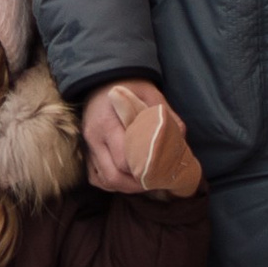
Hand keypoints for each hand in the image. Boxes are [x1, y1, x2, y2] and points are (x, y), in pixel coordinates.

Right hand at [92, 81, 200, 197]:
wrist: (102, 80)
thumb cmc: (129, 87)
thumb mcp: (150, 93)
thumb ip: (166, 114)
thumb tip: (181, 137)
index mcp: (108, 122)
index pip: (124, 158)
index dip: (144, 170)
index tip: (160, 171)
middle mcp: (94, 137)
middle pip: (113, 175)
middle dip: (136, 184)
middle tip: (155, 181)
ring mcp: (88, 146)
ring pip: (103, 180)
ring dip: (124, 186)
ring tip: (144, 182)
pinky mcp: (86, 152)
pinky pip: (95, 177)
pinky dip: (111, 183)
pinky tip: (127, 179)